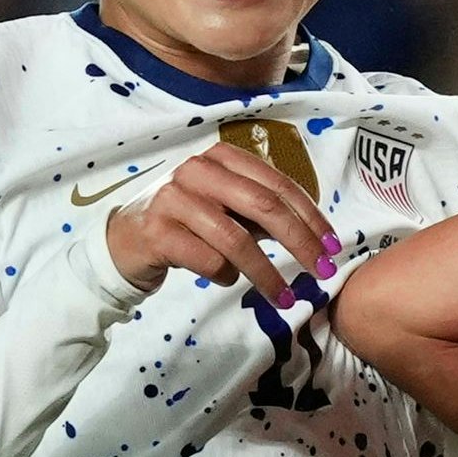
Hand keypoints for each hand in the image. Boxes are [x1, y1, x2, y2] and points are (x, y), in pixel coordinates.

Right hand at [103, 140, 339, 303]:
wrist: (124, 242)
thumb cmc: (187, 224)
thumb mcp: (227, 208)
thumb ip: (263, 213)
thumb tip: (317, 237)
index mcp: (222, 157)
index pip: (278, 185)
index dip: (311, 217)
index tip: (333, 247)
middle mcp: (198, 170)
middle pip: (263, 206)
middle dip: (300, 242)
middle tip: (323, 272)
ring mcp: (174, 199)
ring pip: (235, 239)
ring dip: (266, 273)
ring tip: (284, 299)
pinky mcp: (156, 232)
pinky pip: (207, 261)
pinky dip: (224, 276)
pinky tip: (223, 278)